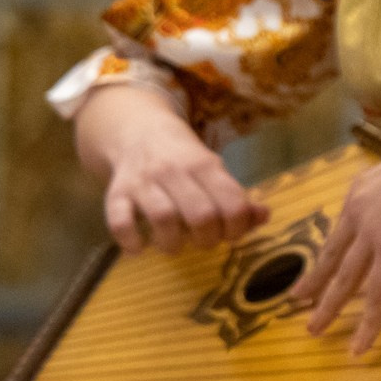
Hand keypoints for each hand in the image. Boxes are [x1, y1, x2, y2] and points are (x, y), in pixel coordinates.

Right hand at [82, 85, 266, 253]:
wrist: (139, 132)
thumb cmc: (184, 160)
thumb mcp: (215, 171)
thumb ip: (238, 197)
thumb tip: (264, 217)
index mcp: (205, 165)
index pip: (232, 203)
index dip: (238, 227)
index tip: (231, 234)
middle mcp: (173, 171)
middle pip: (200, 214)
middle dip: (208, 239)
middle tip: (204, 241)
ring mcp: (143, 182)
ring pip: (162, 217)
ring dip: (172, 243)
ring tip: (175, 245)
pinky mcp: (116, 192)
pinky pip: (119, 221)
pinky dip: (130, 240)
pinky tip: (140, 248)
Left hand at [295, 123, 380, 356]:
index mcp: (360, 192)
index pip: (342, 230)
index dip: (330, 252)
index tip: (321, 266)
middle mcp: (358, 213)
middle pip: (333, 256)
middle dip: (315, 282)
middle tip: (298, 300)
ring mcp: (371, 234)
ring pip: (346, 280)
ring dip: (329, 307)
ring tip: (315, 330)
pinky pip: (378, 295)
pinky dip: (368, 323)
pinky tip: (360, 346)